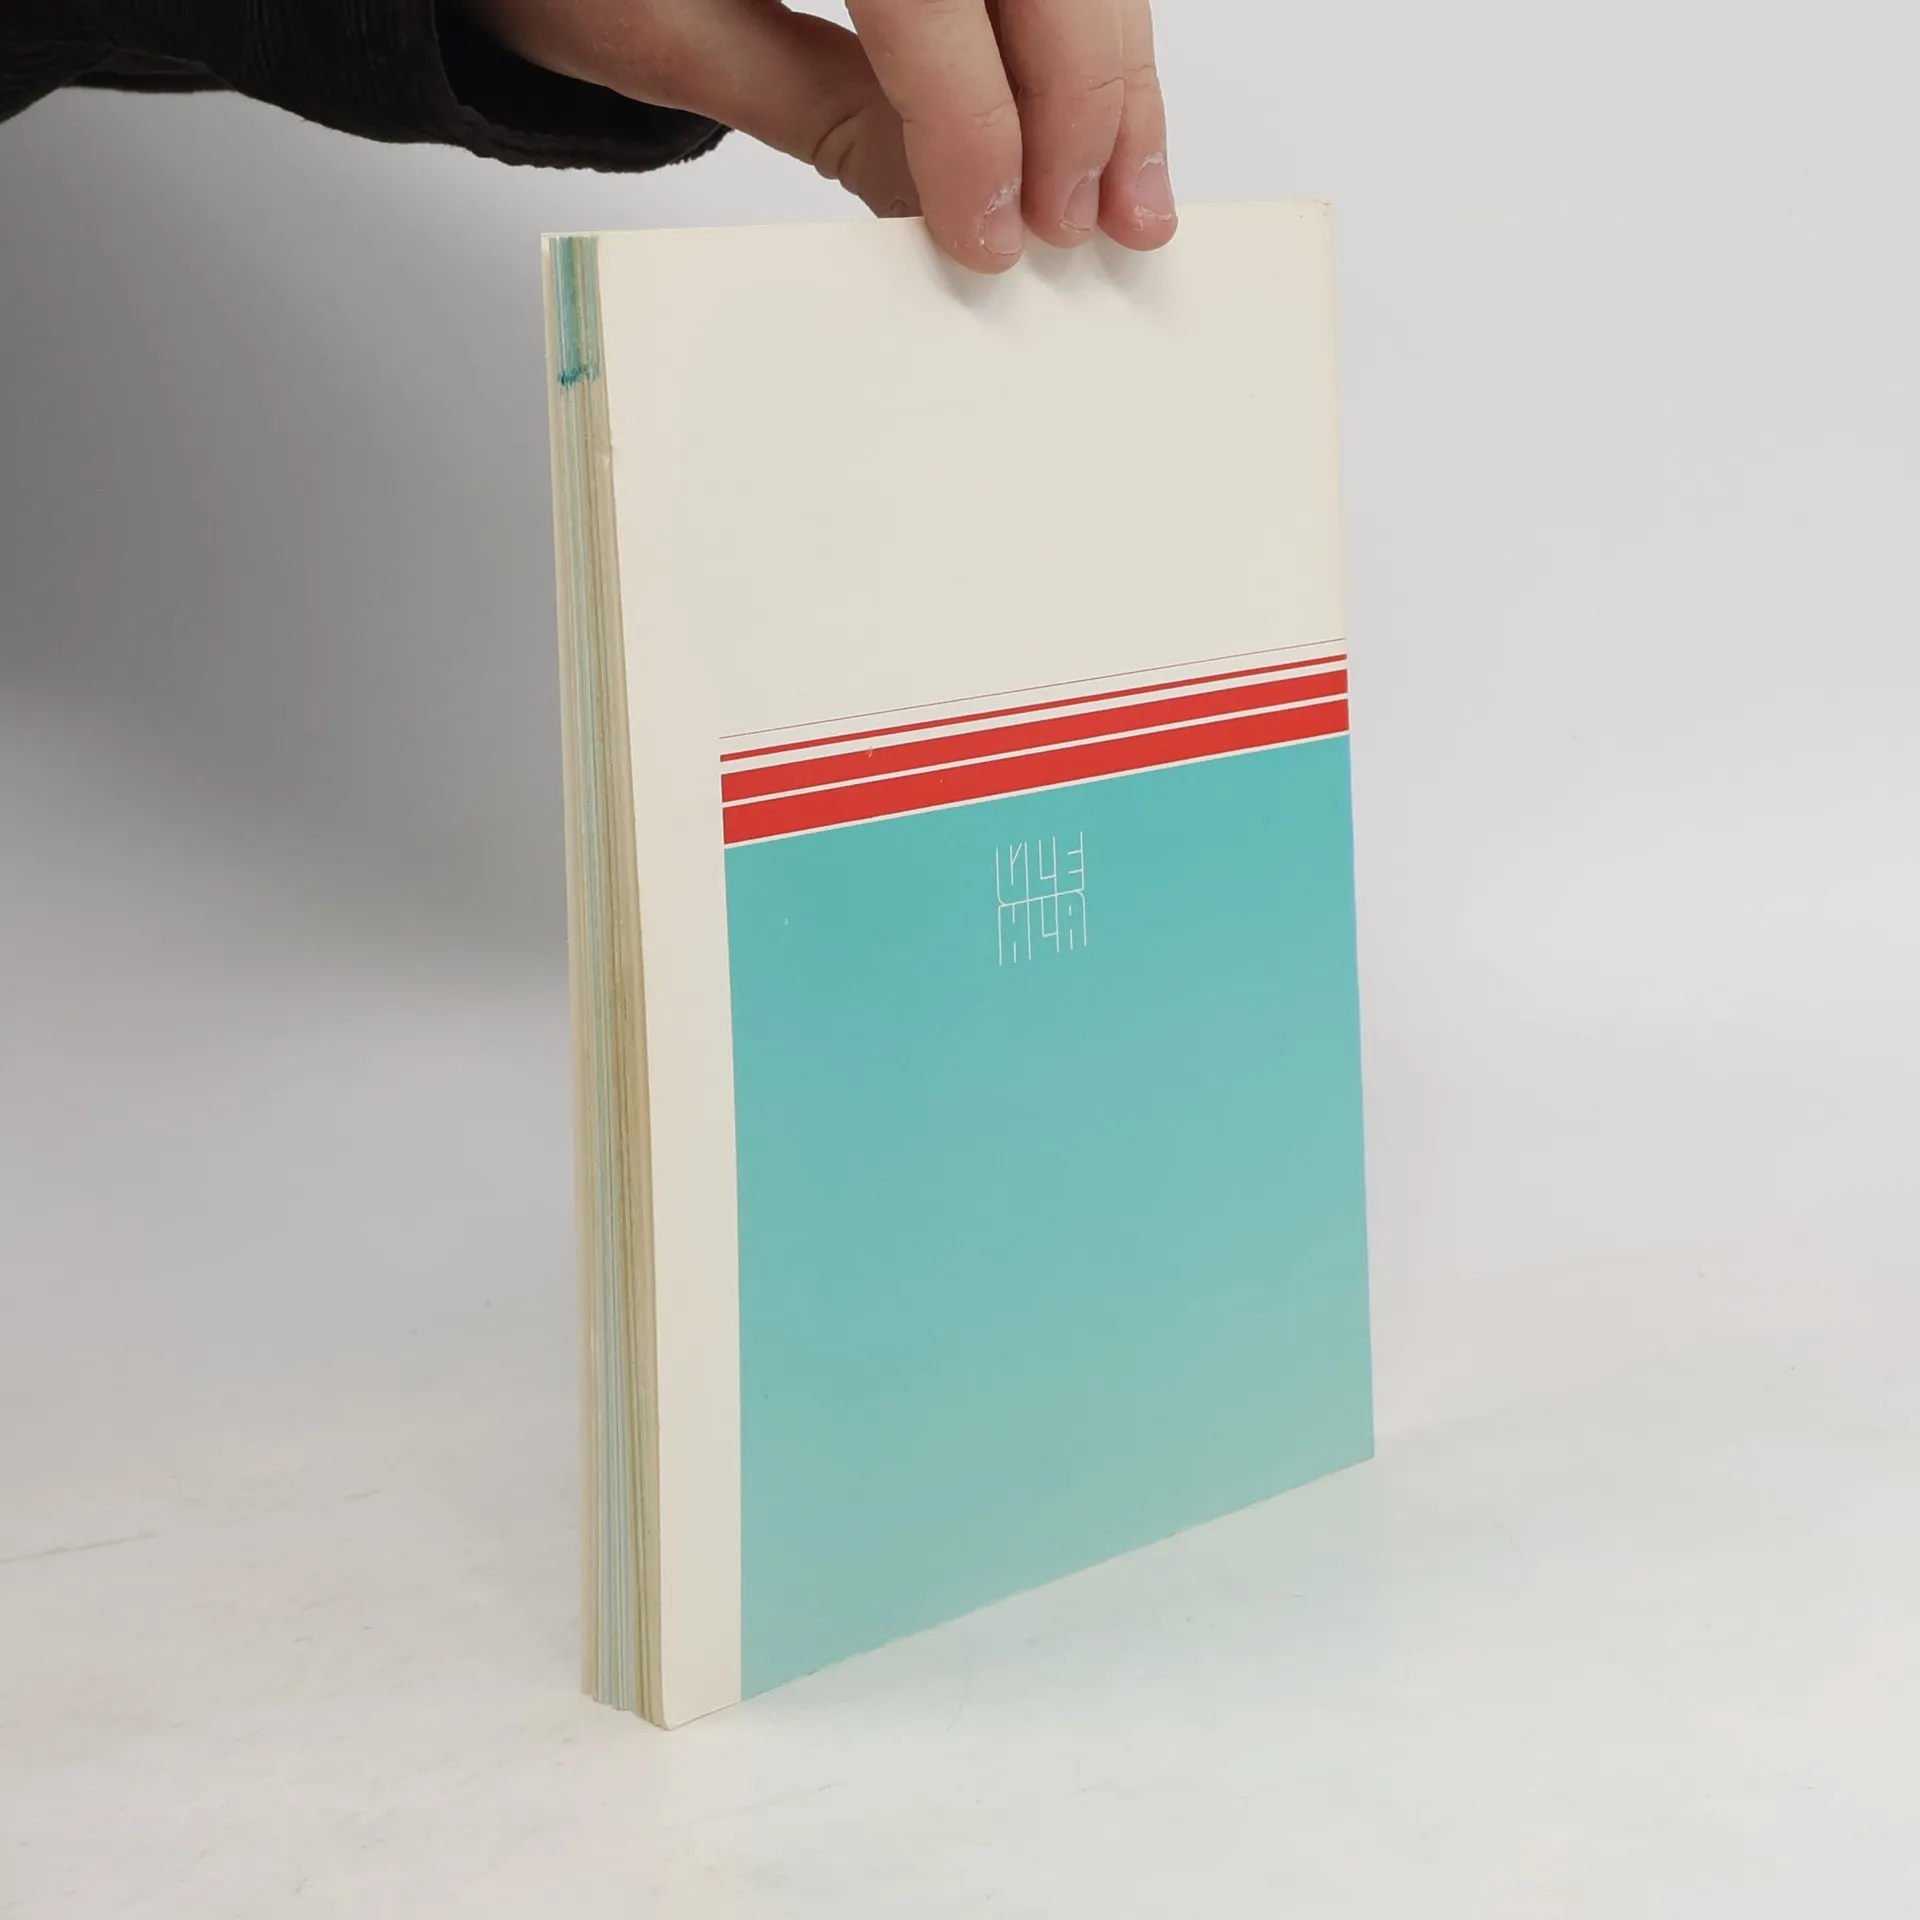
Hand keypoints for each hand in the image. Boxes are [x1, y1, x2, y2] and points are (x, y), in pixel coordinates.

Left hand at [467, 0, 1175, 271]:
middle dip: (1078, 95)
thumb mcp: (659, 32)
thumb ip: (819, 111)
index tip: (993, 234)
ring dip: (1114, 67)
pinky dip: (1089, 27)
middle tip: (1086, 226)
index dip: (973, 117)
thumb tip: (949, 209)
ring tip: (1134, 191)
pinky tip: (1111, 111)